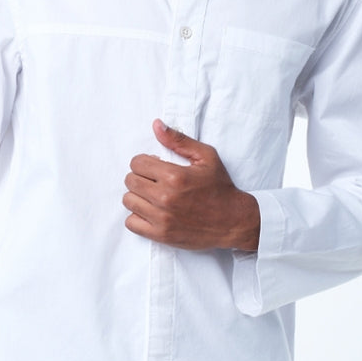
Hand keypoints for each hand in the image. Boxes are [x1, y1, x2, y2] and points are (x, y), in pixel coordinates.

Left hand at [123, 119, 260, 249]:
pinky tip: (150, 212)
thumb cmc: (220, 187)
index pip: (137, 163)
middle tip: (154, 181)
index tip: (155, 167)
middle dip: (140, 177)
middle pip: (130, 181)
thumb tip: (156, 125)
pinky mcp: (161, 235)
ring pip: (128, 201)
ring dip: (138, 196)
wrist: (233, 221)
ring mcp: (162, 218)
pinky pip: (131, 223)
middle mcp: (165, 197)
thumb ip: (179, 140)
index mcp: (175, 175)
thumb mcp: (206, 157)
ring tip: (152, 196)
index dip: (145, 162)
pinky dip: (137, 217)